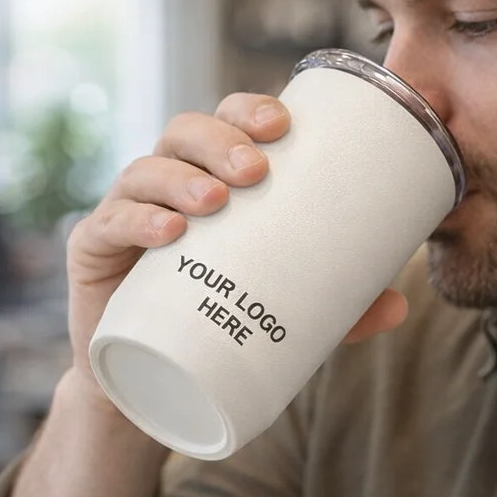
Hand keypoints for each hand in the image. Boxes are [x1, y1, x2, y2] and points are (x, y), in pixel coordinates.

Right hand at [65, 93, 408, 407]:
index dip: (248, 109)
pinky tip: (166, 231)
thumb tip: (402, 304)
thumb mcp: (284, 313)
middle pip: (183, 134)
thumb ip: (339, 309)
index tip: (283, 125)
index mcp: (210, 183)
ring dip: (181, 176)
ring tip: (217, 201)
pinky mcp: (94, 254)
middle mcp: (166, 188)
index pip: (225, 124)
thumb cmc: (219, 327)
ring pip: (144, 170)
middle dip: (219, 139)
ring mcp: (126, 216)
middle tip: (257, 170)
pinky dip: (136, 220)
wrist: (153, 386)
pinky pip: (107, 224)